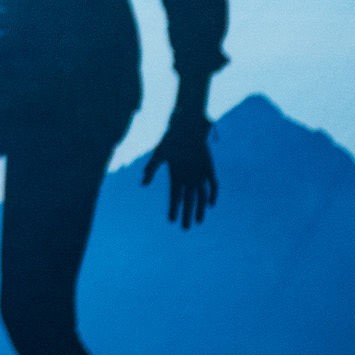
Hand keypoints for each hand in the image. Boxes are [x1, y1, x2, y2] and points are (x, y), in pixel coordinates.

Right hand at [140, 111, 217, 228]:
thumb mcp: (159, 154)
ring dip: (199, 209)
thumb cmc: (171, 138)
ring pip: (200, 196)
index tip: (171, 221)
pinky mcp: (209, 168)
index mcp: (175, 176)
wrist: (187, 125)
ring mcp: (199, 174)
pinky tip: (211, 204)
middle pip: (188, 200)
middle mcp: (188, 178)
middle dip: (186, 214)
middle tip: (185, 229)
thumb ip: (151, 169)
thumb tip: (142, 183)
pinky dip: (212, 194)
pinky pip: (212, 184)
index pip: (175, 197)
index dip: (173, 209)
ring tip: (198, 222)